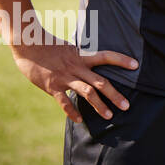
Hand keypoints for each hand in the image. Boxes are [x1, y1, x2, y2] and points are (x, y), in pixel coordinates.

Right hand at [10, 23, 136, 122]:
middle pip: (101, 81)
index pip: (106, 56)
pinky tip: (79, 120)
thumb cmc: (48, 46)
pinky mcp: (52, 86)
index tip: (136, 65)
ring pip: (87, 93)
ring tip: (110, 116)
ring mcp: (65, 78)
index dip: (122, 60)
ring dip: (99, 106)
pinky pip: (64, 102)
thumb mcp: (69, 48)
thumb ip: (80, 57)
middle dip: (115, 95)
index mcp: (82, 56)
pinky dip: (72, 112)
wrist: (27, 44)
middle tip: (127, 106)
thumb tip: (90, 62)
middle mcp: (76, 67)